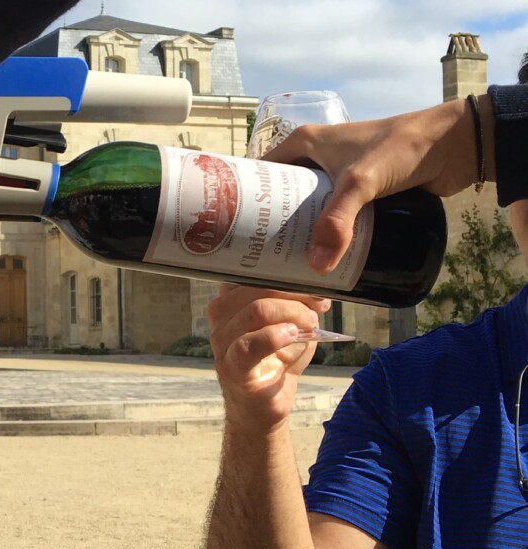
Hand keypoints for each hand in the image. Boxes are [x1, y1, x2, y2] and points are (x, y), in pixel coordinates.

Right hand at [208, 285, 330, 430]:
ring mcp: (222, 342)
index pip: (251, 271)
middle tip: (317, 307)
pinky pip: (249, 345)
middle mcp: (221, 316)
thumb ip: (299, 302)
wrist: (266, 403)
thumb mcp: (292, 323)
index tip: (312, 283)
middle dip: (295, 295)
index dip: (285, 273)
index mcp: (232, 299)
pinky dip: (275, 337)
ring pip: (257, 310)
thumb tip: (316, 288)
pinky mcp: (231, 366)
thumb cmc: (278, 358)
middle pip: (257, 288)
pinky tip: (292, 337)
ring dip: (292, 315)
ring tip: (307, 327)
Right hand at [263, 97, 478, 272]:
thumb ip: (338, 221)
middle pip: (281, 197)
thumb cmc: (402, 147)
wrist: (455, 143)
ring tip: (285, 265)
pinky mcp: (361, 193)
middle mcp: (316, 157)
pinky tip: (319, 258)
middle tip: (258, 258)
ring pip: (308, 210)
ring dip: (300, 235)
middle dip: (270, 226)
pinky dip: (325, 235)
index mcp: (305, 143)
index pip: (260, 172)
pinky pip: (333, 218)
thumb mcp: (362, 182)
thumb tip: (317, 266)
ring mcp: (339, 176)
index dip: (244, 199)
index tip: (231, 231)